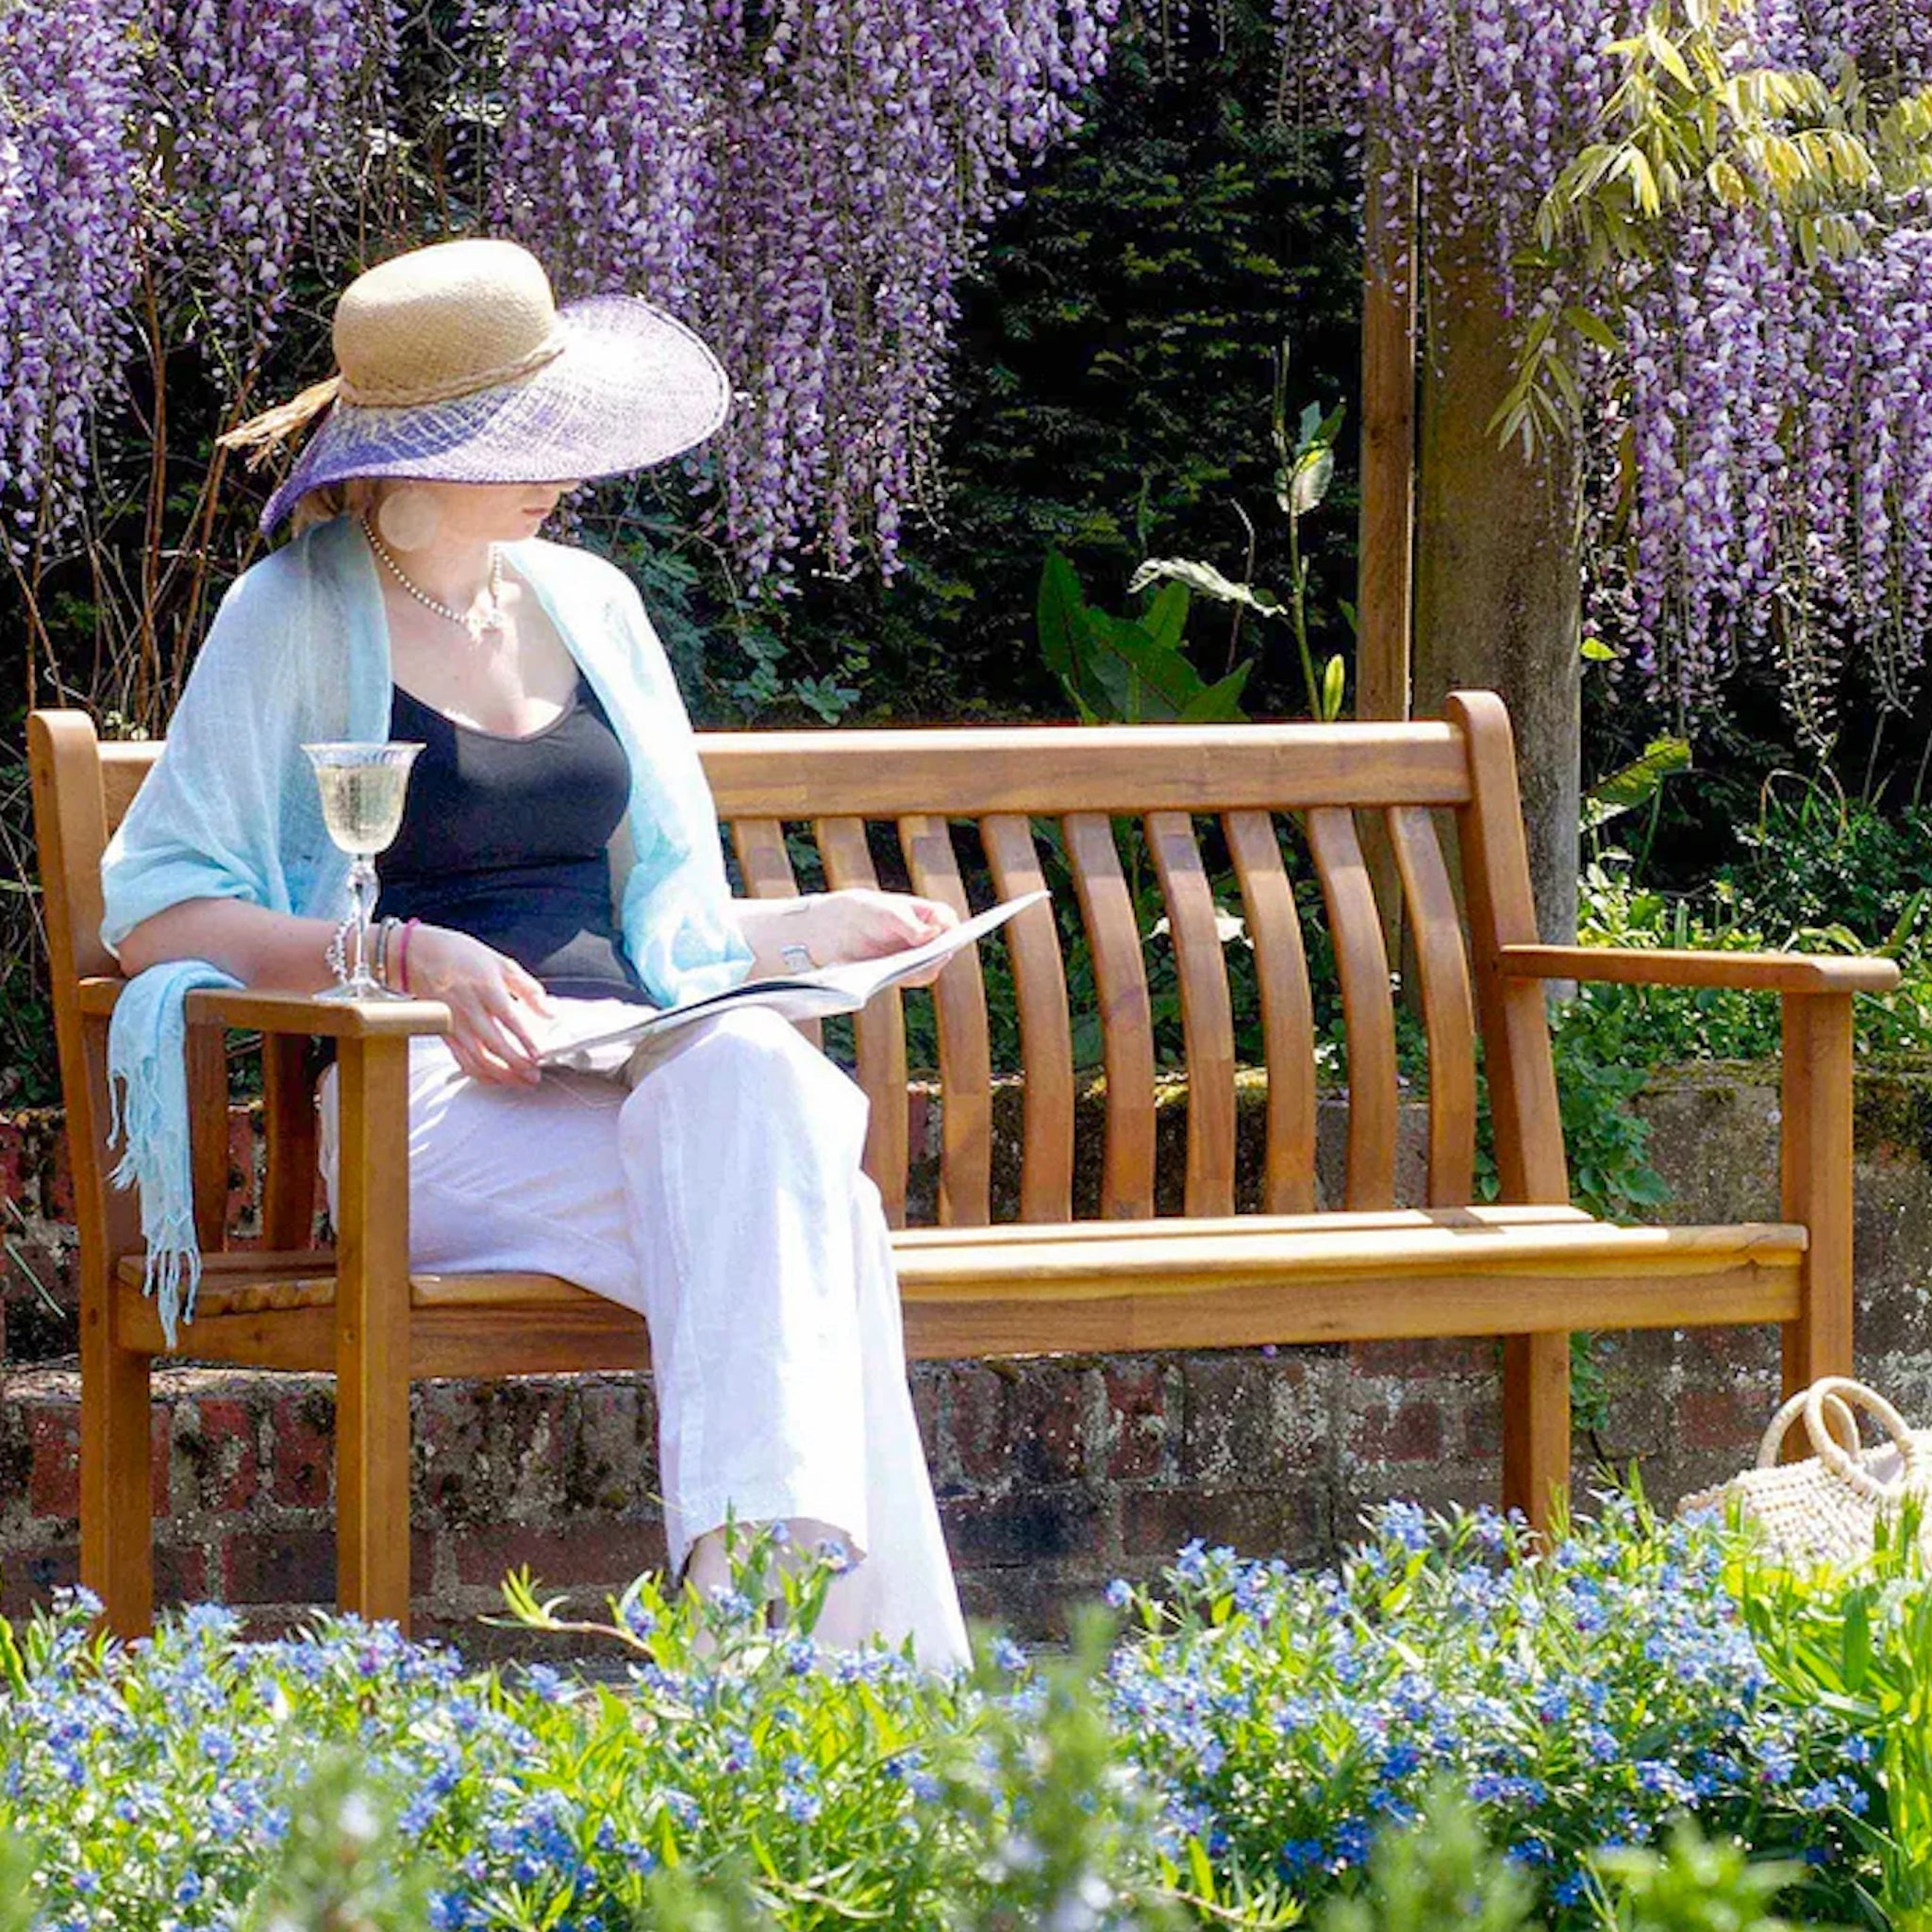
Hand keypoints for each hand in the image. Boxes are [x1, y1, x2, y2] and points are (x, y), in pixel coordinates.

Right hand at [405, 925, 553, 1085]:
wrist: (420, 956)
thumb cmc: (464, 957)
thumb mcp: (502, 964)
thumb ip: (529, 989)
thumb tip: (551, 1011)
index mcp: (486, 988)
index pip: (509, 1018)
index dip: (525, 1039)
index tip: (540, 1054)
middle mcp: (468, 1008)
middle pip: (493, 1044)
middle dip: (517, 1065)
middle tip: (535, 1075)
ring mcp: (454, 1024)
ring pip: (477, 1058)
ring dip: (501, 1075)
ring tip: (521, 1081)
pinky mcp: (444, 1034)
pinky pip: (462, 1060)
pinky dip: (480, 1074)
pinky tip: (496, 1078)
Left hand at [812, 888, 958, 987]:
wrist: (845, 928)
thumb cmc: (871, 912)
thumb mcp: (888, 914)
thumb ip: (910, 925)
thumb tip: (931, 935)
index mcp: (935, 915)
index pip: (950, 924)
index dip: (948, 932)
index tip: (936, 937)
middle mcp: (934, 938)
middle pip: (943, 950)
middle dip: (933, 955)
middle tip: (921, 957)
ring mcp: (922, 957)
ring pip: (930, 968)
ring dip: (918, 969)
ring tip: (901, 967)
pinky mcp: (908, 973)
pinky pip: (913, 979)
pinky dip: (905, 978)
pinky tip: (891, 975)